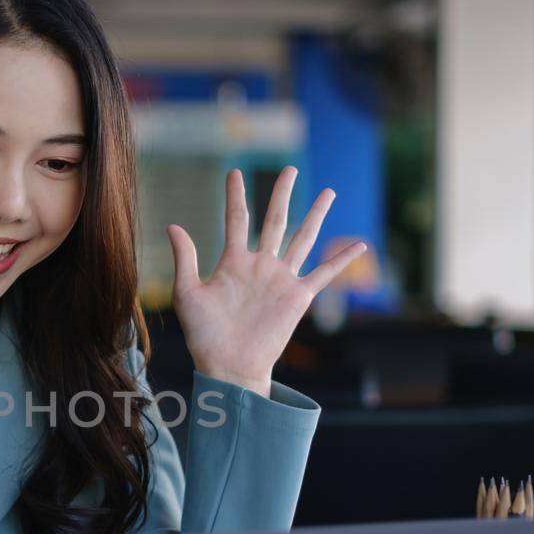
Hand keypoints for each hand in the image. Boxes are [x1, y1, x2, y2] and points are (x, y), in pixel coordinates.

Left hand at [165, 166, 367, 396]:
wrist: (227, 365)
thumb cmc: (204, 335)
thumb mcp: (187, 294)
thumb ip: (185, 259)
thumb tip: (173, 224)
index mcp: (233, 262)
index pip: (236, 219)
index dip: (235, 195)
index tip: (235, 172)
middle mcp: (260, 266)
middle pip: (274, 220)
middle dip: (282, 194)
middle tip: (289, 169)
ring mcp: (281, 279)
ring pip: (302, 239)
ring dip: (315, 215)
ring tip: (328, 192)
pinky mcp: (298, 297)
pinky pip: (324, 274)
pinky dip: (342, 260)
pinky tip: (360, 245)